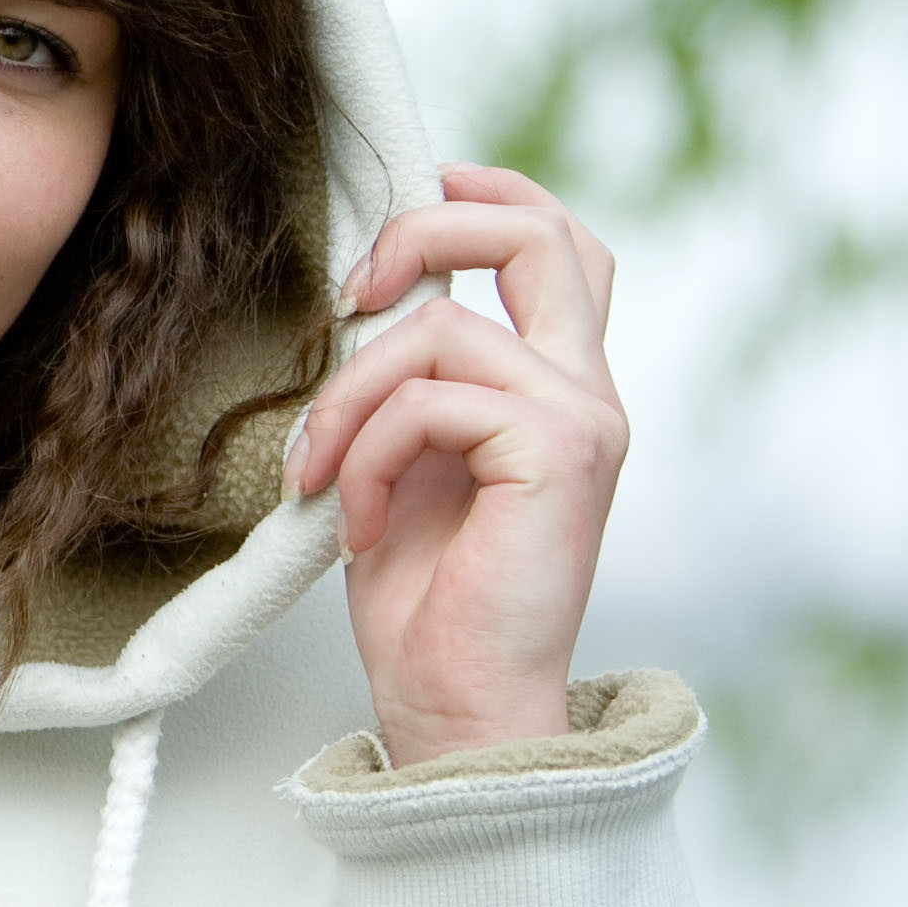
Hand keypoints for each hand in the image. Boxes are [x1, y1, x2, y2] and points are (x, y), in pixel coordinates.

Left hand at [283, 165, 627, 764]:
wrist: (458, 710)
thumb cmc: (426, 604)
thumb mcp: (405, 466)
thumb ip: (408, 385)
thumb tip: (356, 307)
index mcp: (559, 387)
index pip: (558, 247)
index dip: (488, 196)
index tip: (408, 198)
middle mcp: (587, 392)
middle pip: (537, 234)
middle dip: (426, 230)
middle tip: (351, 295)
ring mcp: (582, 419)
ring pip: (440, 330)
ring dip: (347, 398)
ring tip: (319, 475)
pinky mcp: (555, 454)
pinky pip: (428, 401)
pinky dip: (367, 454)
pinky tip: (361, 521)